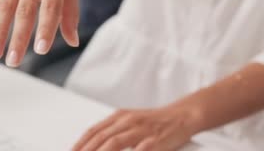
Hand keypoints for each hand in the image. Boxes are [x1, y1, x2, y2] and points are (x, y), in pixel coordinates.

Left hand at [73, 106, 201, 150]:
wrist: (183, 115)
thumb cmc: (156, 122)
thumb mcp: (131, 121)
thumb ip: (114, 130)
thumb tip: (95, 143)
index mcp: (120, 116)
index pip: (94, 130)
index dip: (81, 143)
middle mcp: (128, 121)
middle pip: (101, 138)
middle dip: (87, 150)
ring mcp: (141, 130)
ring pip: (115, 143)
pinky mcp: (155, 140)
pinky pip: (139, 150)